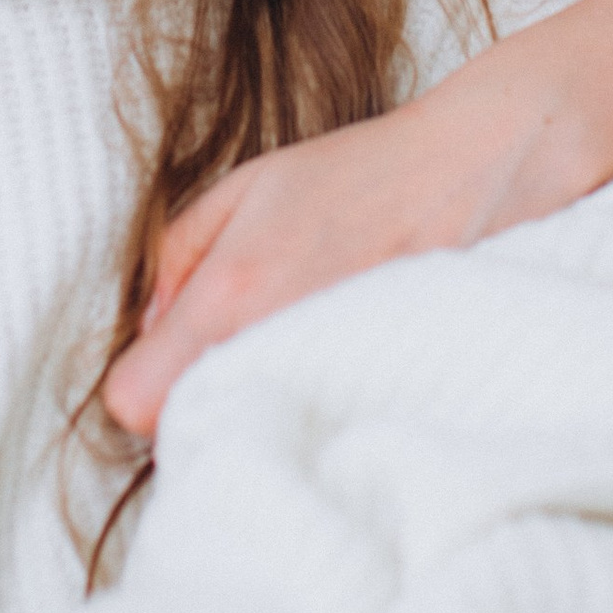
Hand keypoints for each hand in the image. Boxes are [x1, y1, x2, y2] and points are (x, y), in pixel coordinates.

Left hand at [102, 41, 602, 440]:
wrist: (479, 170)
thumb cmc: (360, 172)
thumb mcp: (242, 186)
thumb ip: (174, 257)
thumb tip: (151, 330)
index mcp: (233, 292)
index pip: (133, 404)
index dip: (144, 388)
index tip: (173, 366)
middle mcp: (278, 344)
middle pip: (189, 440)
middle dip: (200, 408)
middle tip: (236, 365)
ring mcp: (333, 378)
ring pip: (257, 443)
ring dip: (261, 412)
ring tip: (295, 364)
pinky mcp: (383, 396)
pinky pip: (320, 435)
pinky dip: (318, 415)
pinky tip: (339, 373)